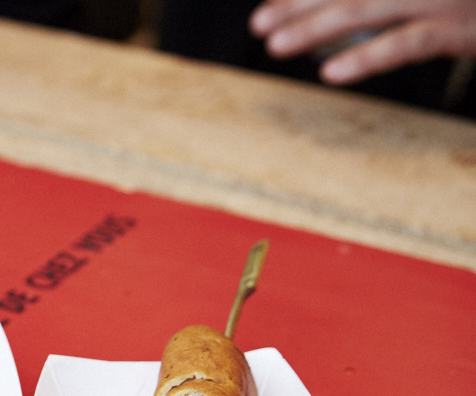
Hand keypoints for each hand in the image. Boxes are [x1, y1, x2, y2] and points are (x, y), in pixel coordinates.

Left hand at [249, 0, 475, 83]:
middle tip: (258, 23)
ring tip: (276, 44)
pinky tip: (332, 72)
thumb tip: (331, 10)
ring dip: (317, 27)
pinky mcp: (461, 27)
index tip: (271, 6)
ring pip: (368, 8)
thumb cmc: (468, 4)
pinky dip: (367, 57)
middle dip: (300, 3)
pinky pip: (407, 42)